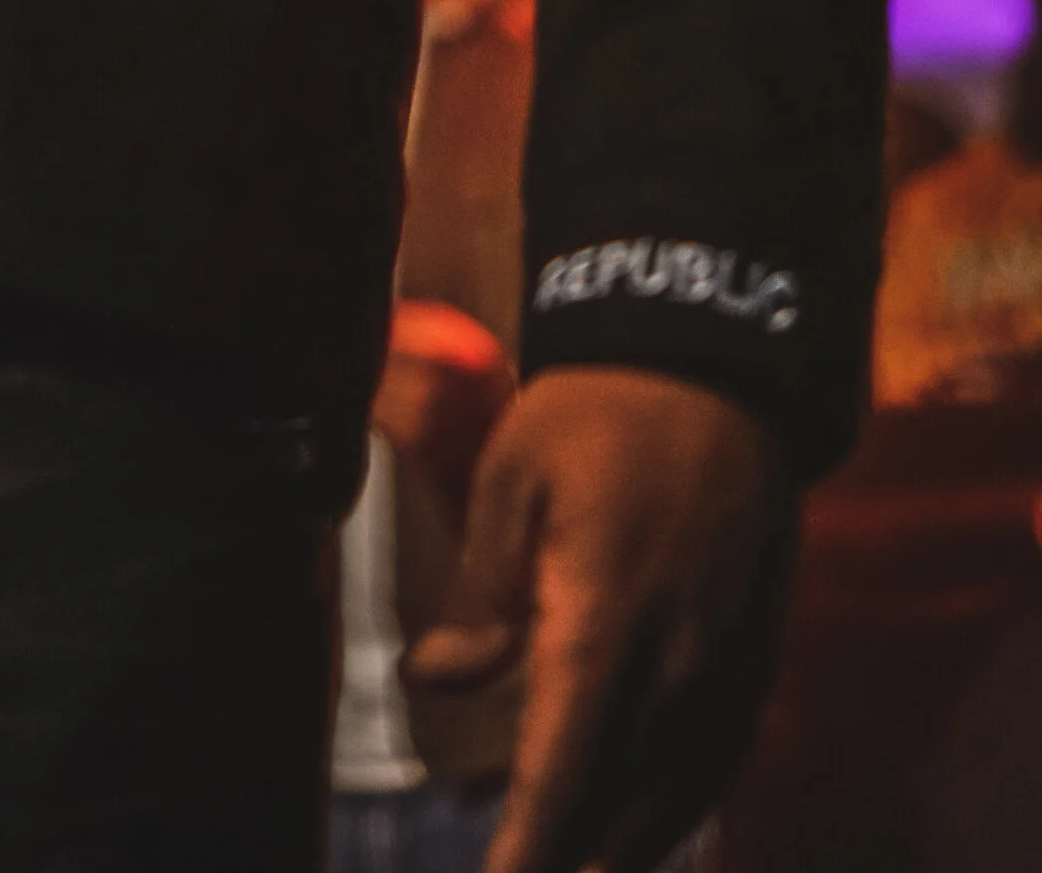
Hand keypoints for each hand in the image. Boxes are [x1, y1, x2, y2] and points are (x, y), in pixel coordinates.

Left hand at [405, 365, 797, 872]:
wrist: (717, 366)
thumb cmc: (598, 414)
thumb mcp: (513, 479)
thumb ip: (481, 595)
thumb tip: (434, 681)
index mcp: (607, 621)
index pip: (561, 769)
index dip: (527, 847)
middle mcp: (678, 666)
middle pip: (619, 802)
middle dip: (565, 851)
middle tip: (517, 870)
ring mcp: (728, 668)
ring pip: (675, 796)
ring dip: (620, 839)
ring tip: (566, 859)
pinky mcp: (756, 658)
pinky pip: (714, 762)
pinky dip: (672, 804)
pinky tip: (636, 820)